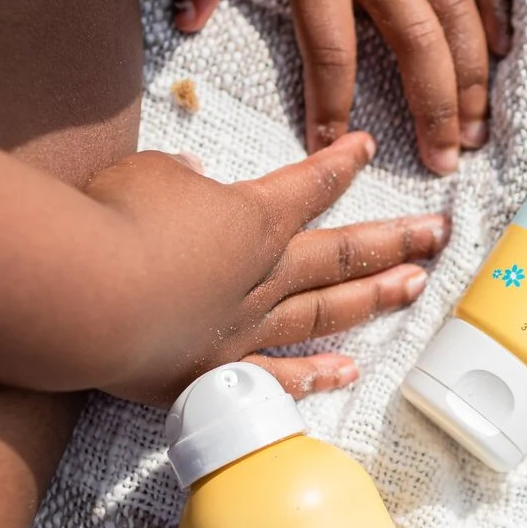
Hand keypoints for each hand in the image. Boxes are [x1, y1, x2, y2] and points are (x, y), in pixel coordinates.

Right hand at [85, 131, 447, 403]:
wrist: (88, 296)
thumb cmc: (112, 221)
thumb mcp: (147, 175)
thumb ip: (178, 178)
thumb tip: (192, 179)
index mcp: (251, 217)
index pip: (308, 185)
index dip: (341, 165)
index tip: (370, 149)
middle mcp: (263, 274)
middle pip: (343, 252)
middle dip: (395, 239)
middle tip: (438, 234)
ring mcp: (246, 329)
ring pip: (327, 312)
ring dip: (374, 299)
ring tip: (414, 289)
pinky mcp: (217, 374)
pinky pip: (280, 378)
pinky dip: (315, 375)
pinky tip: (348, 373)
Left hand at [166, 0, 510, 173]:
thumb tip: (187, 25)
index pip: (329, 57)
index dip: (331, 110)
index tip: (333, 153)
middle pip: (415, 50)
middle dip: (433, 114)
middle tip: (444, 164)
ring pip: (460, 17)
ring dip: (472, 79)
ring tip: (478, 128)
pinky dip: (496, 10)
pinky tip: (501, 52)